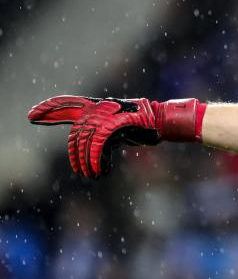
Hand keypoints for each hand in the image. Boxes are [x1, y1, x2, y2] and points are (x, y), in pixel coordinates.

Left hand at [28, 96, 203, 177]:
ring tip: (92, 174)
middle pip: (76, 133)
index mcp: (99, 106)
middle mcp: (100, 108)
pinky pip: (97, 146)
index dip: (50, 109)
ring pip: (85, 142)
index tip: (32, 116)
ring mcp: (107, 115)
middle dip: (75, 155)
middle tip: (82, 171)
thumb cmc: (145, 127)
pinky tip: (102, 172)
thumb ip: (103, 133)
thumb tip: (88, 149)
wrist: (164, 122)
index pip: (68, 103)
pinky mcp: (114, 125)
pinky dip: (98, 161)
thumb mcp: (119, 128)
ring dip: (87, 163)